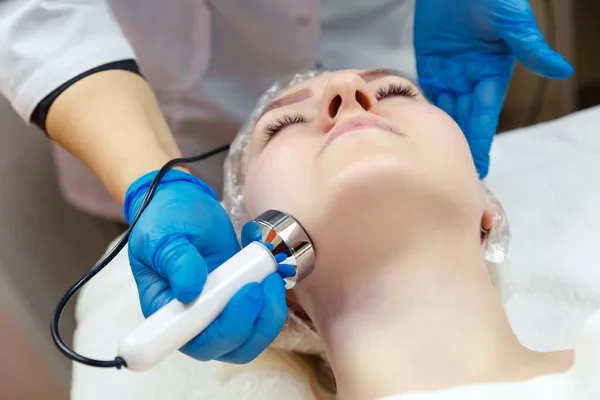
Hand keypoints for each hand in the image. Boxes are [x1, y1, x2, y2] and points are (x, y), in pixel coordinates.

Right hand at [124, 169, 286, 363]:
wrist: (182, 204)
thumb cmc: (163, 221)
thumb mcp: (162, 235)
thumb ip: (175, 261)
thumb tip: (190, 290)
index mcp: (167, 312)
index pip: (194, 343)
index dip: (222, 333)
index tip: (239, 295)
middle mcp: (195, 320)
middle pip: (229, 347)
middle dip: (253, 322)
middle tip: (259, 284)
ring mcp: (220, 311)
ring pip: (251, 337)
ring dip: (269, 314)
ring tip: (270, 278)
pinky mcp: (239, 299)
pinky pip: (263, 318)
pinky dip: (274, 302)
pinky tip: (272, 276)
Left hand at [414, 0, 572, 177]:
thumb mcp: (512, 21)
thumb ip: (530, 47)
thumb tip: (562, 70)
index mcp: (492, 73)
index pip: (484, 116)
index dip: (480, 142)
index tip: (480, 171)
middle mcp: (470, 79)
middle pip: (461, 120)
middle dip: (457, 147)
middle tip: (448, 175)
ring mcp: (448, 73)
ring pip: (441, 111)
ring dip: (435, 134)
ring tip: (428, 163)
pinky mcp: (429, 64)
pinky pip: (422, 93)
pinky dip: (416, 111)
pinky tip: (411, 132)